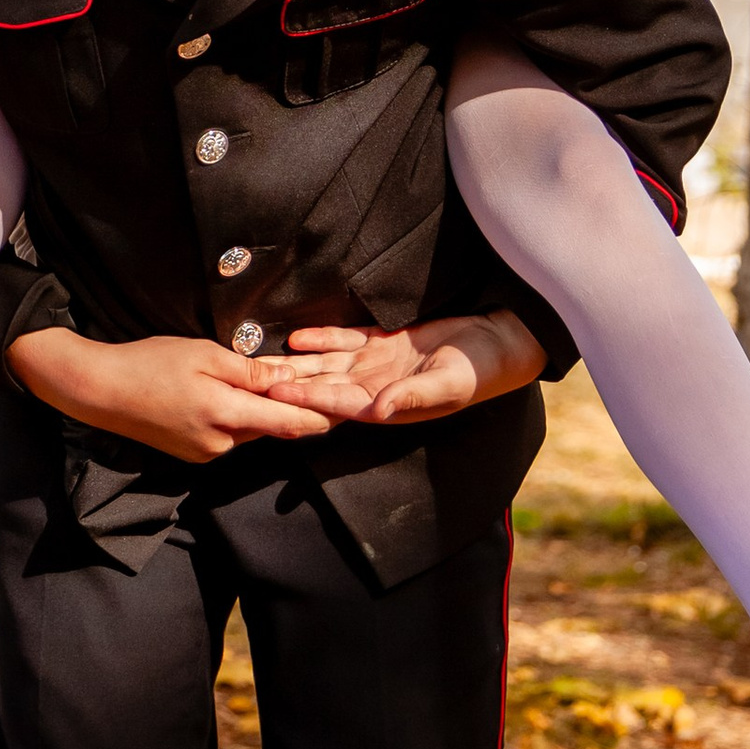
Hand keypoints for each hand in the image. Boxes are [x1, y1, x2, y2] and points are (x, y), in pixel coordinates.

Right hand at [10, 328, 356, 464]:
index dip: (327, 415)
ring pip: (253, 430)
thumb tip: (290, 379)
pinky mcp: (194, 454)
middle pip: (275, 427)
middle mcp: (222, 444)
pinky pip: (231, 434)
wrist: (99, 391)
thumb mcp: (205, 354)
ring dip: (269, 411)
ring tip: (286, 384)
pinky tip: (240, 394)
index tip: (356, 406)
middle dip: (300, 408)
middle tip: (329, 384)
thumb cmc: (150, 363)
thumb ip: (251, 372)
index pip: (292, 422)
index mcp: (228, 416)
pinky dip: (243, 416)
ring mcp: (207, 453)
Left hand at [273, 311, 547, 425]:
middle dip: (289, 382)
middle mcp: (375, 387)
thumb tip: (378, 411)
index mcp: (387, 403)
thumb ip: (411, 396)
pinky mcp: (385, 342)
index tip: (277, 393)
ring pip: (327, 364)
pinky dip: (322, 339)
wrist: (498, 342)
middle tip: (251, 378)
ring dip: (297, 362)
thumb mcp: (448, 384)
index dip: (307, 397)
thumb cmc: (479, 369)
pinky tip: (297, 337)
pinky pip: (346, 341)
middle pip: (323, 385)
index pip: (337, 402)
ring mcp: (378, 364)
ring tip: (261, 359)